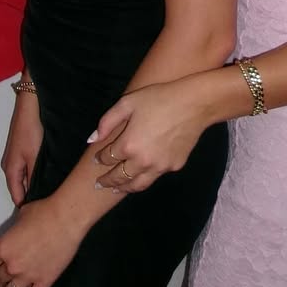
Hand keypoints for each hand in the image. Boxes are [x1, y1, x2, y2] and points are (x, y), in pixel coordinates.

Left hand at [0, 196, 84, 286]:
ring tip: (19, 280)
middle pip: (0, 277)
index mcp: (4, 248)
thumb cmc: (45, 212)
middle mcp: (12, 265)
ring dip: (14, 285)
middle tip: (12, 265)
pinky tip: (35, 286)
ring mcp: (28, 276)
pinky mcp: (45, 281)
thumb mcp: (22, 214)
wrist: (66, 219)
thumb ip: (15, 229)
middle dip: (4, 271)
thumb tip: (18, 230)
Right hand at [1, 91, 42, 205]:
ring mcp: (15, 157)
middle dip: (31, 196)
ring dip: (34, 184)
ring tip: (50, 190)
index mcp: (11, 171)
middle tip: (49, 203)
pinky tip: (46, 173)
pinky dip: (34, 173)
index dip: (28, 207)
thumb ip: (34, 178)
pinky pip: (26, 168)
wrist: (30, 107)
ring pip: (24, 178)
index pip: (17, 197)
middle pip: (20, 189)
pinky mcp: (21, 149)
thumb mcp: (35, 158)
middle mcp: (10, 166)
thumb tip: (36, 196)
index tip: (42, 212)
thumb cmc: (31, 131)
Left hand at [91, 76, 208, 193]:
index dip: (100, 158)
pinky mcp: (173, 166)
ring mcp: (159, 167)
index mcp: (129, 145)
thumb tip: (92, 139)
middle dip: (107, 180)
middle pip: (119, 177)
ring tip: (116, 188)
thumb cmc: (159, 98)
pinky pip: (156, 176)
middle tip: (99, 183)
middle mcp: (142, 161)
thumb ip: (107, 121)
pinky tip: (142, 175)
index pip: (108, 158)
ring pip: (137, 185)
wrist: (194, 104)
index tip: (97, 158)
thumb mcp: (128, 102)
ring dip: (124, 188)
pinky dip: (145, 178)